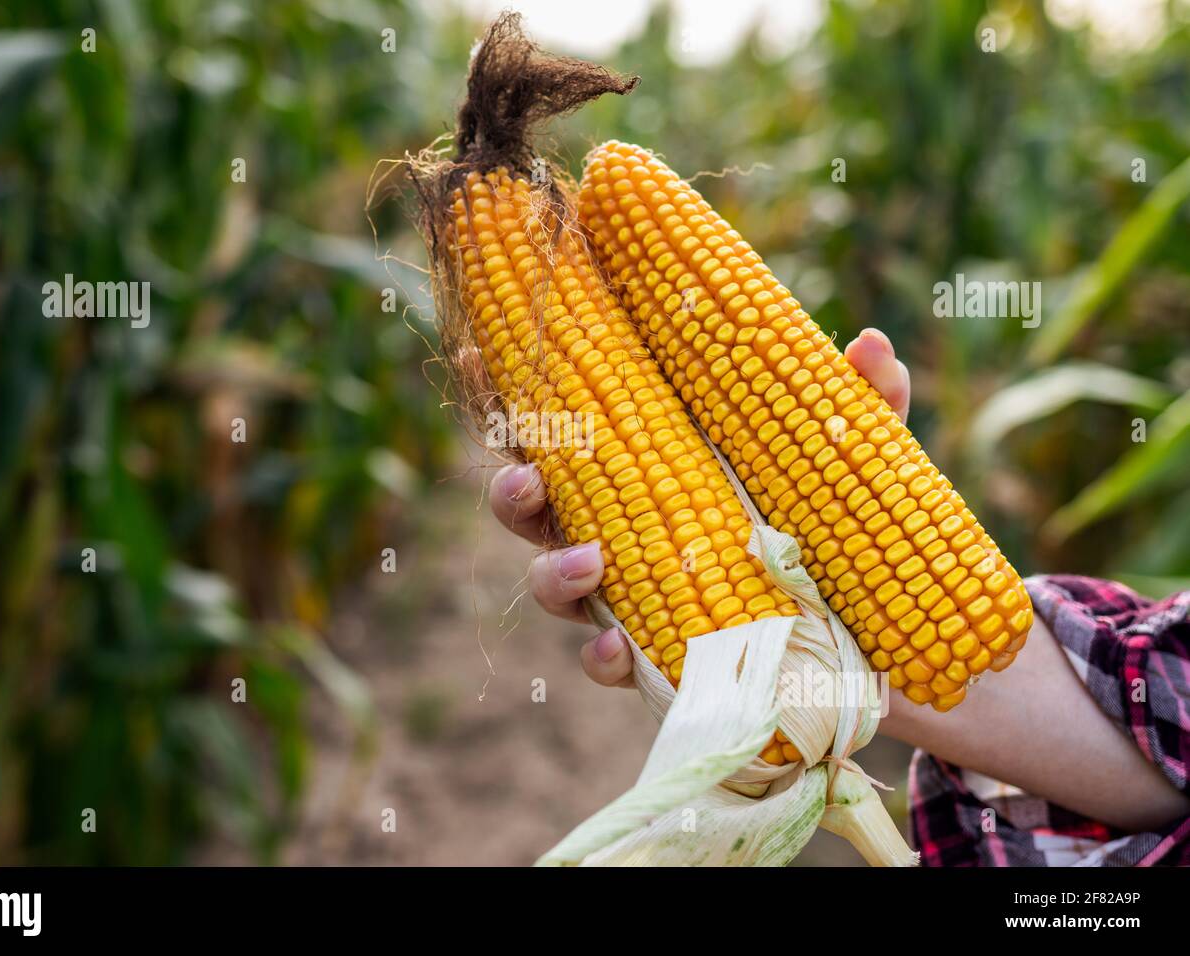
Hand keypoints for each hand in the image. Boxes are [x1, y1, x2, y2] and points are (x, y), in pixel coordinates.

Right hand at [487, 328, 911, 688]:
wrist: (891, 638)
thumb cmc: (850, 524)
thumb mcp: (861, 457)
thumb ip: (861, 401)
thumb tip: (868, 342)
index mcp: (646, 460)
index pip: (564, 422)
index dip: (511, 394)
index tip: (479, 358)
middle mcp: (622, 526)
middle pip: (533, 505)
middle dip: (510, 489)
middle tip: (527, 476)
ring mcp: (634, 596)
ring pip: (551, 584)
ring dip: (551, 573)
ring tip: (589, 564)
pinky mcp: (659, 659)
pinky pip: (604, 663)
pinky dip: (599, 657)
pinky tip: (616, 650)